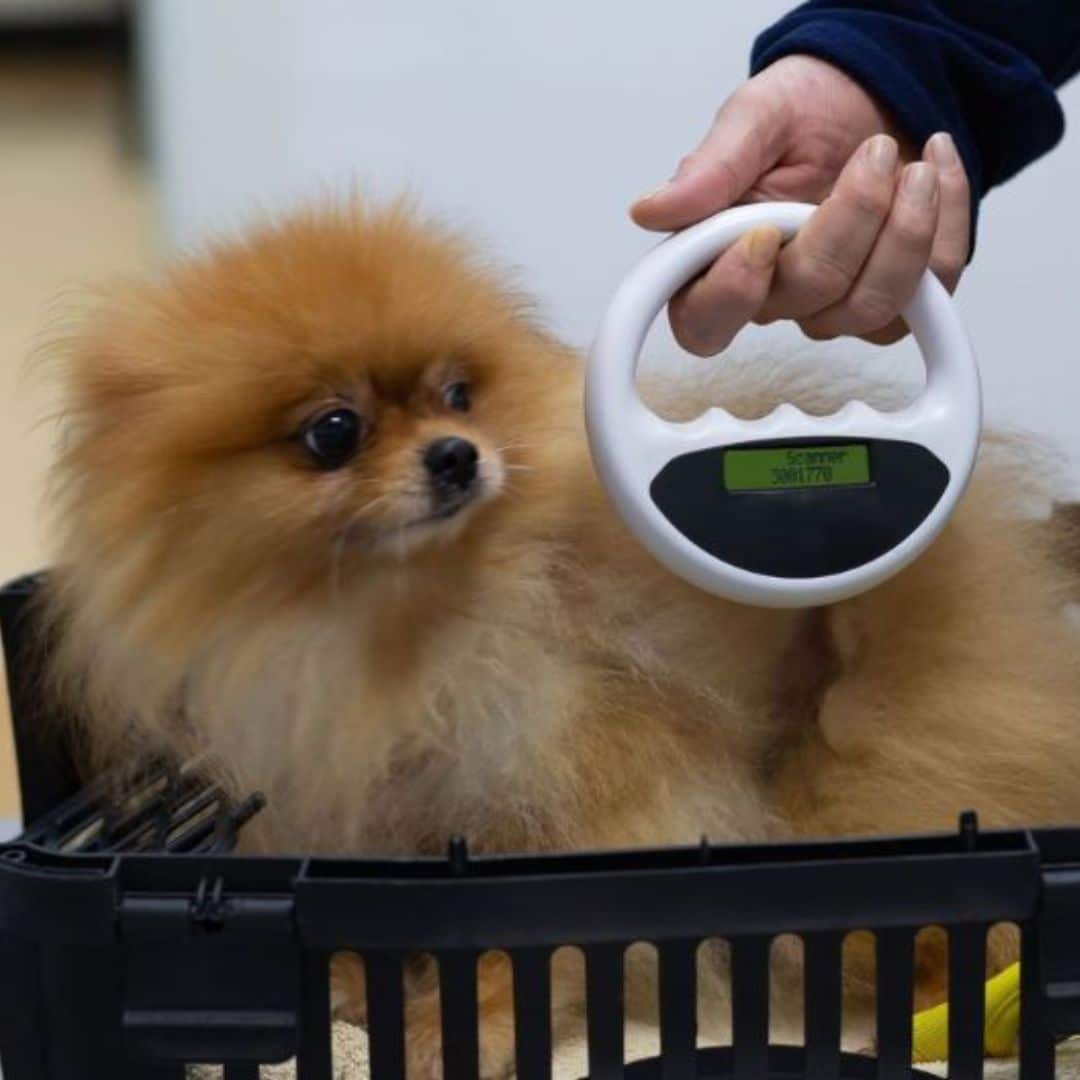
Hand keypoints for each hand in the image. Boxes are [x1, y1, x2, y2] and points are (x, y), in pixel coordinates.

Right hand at [631, 55, 970, 352]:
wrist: (874, 93)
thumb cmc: (806, 109)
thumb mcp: (753, 118)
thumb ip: (709, 169)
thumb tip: (651, 211)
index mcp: (717, 260)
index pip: (703, 322)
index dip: (731, 295)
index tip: (762, 234)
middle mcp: (773, 294)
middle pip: (807, 300)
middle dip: (852, 220)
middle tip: (874, 153)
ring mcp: (834, 305)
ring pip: (870, 308)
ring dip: (906, 230)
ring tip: (914, 164)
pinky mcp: (894, 299)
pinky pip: (929, 294)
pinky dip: (945, 228)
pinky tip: (936, 171)